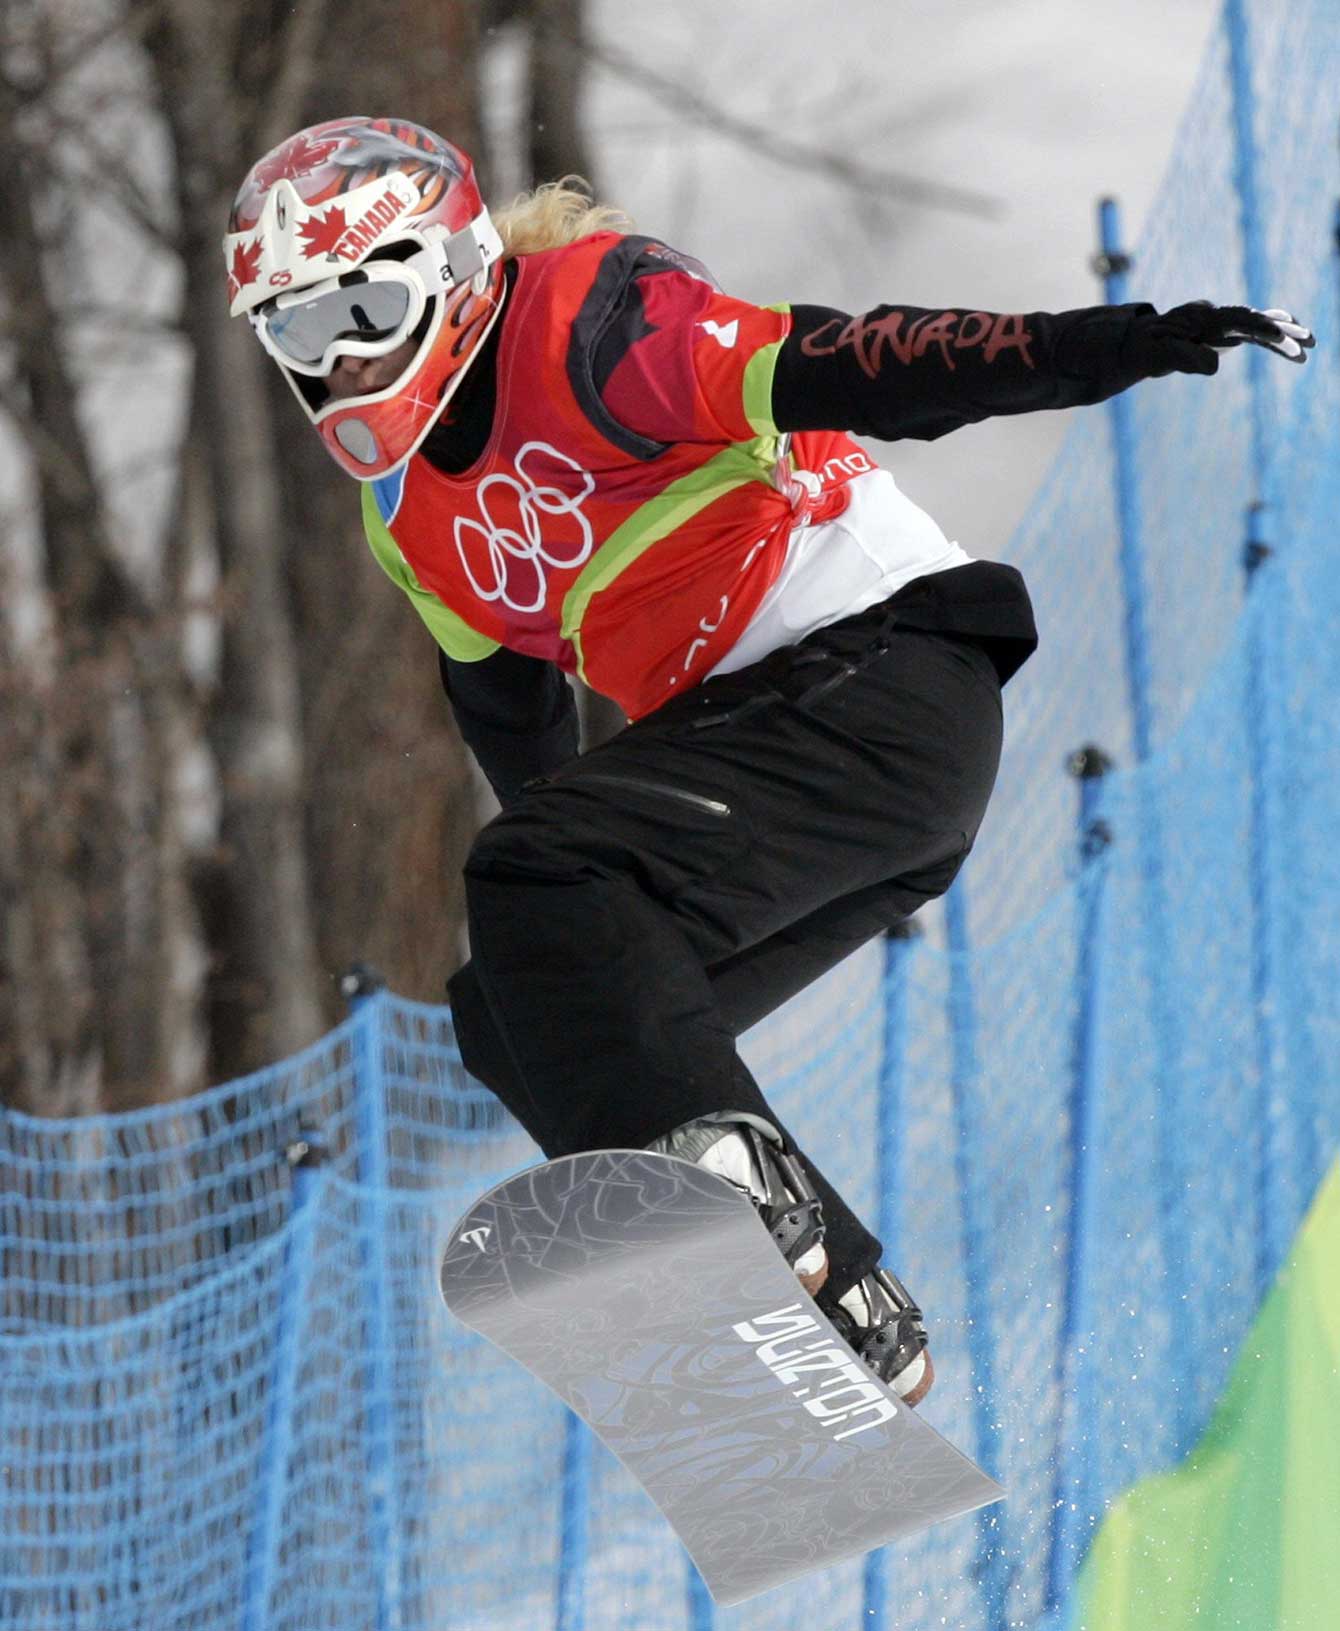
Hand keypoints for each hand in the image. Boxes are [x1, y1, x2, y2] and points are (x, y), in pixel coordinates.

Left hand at [1128, 301, 1314, 376]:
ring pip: (1261, 328)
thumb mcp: (1164, 353)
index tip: (1276, 334)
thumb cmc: (1155, 346)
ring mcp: (1228, 326)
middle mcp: (1222, 318)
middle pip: (1257, 320)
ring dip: (1286, 337)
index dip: (1258, 326)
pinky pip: (1258, 338)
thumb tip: (1216, 366)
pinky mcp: (1231, 335)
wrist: (1149, 338)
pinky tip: (1296, 352)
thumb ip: (1186, 358)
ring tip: (1311, 345)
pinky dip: (1276, 344)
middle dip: (1282, 330)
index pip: (1239, 321)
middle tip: (1306, 339)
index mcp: (1207, 320)